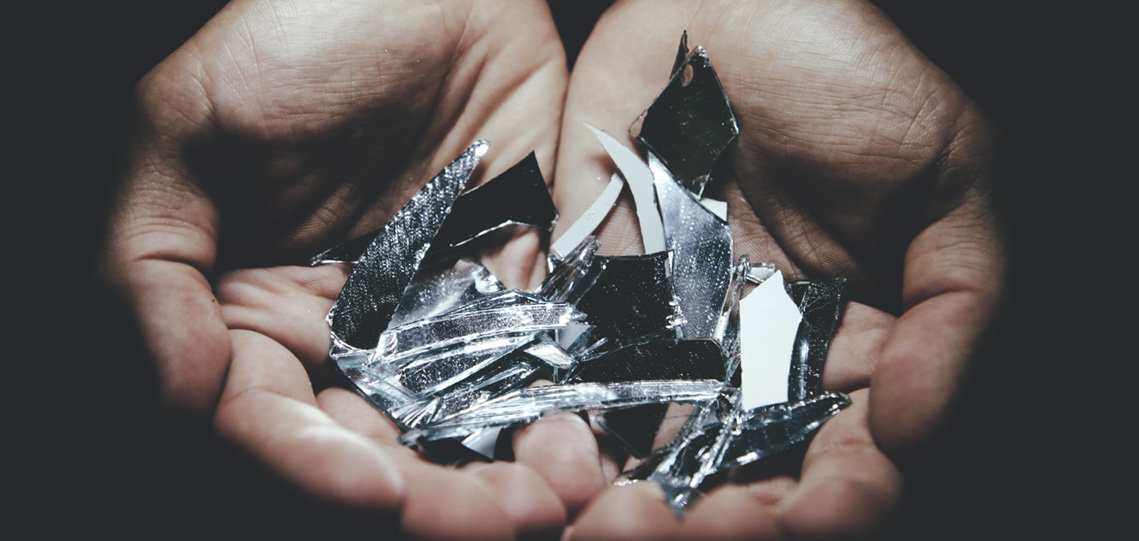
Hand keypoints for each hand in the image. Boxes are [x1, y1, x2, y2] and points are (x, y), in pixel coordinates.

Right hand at [104, 0, 576, 535]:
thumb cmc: (298, 35)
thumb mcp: (186, 128)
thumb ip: (150, 265)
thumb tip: (176, 394)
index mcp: (250, 315)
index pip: (269, 426)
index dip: (311, 469)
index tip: (374, 489)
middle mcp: (344, 338)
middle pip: (376, 453)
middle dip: (429, 501)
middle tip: (491, 522)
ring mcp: (436, 322)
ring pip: (462, 432)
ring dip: (499, 479)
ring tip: (545, 503)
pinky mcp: (519, 293)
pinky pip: (539, 373)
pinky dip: (560, 419)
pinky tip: (583, 449)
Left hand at [549, 0, 1002, 536]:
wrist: (738, 9)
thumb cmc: (864, 87)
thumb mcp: (954, 191)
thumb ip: (953, 315)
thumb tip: (913, 437)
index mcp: (848, 356)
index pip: (844, 463)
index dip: (832, 502)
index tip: (810, 516)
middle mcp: (754, 367)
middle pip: (735, 480)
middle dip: (711, 523)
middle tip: (680, 535)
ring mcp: (669, 340)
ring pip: (645, 452)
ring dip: (624, 500)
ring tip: (606, 518)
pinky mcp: (592, 302)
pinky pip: (571, 378)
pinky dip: (557, 426)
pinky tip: (553, 454)